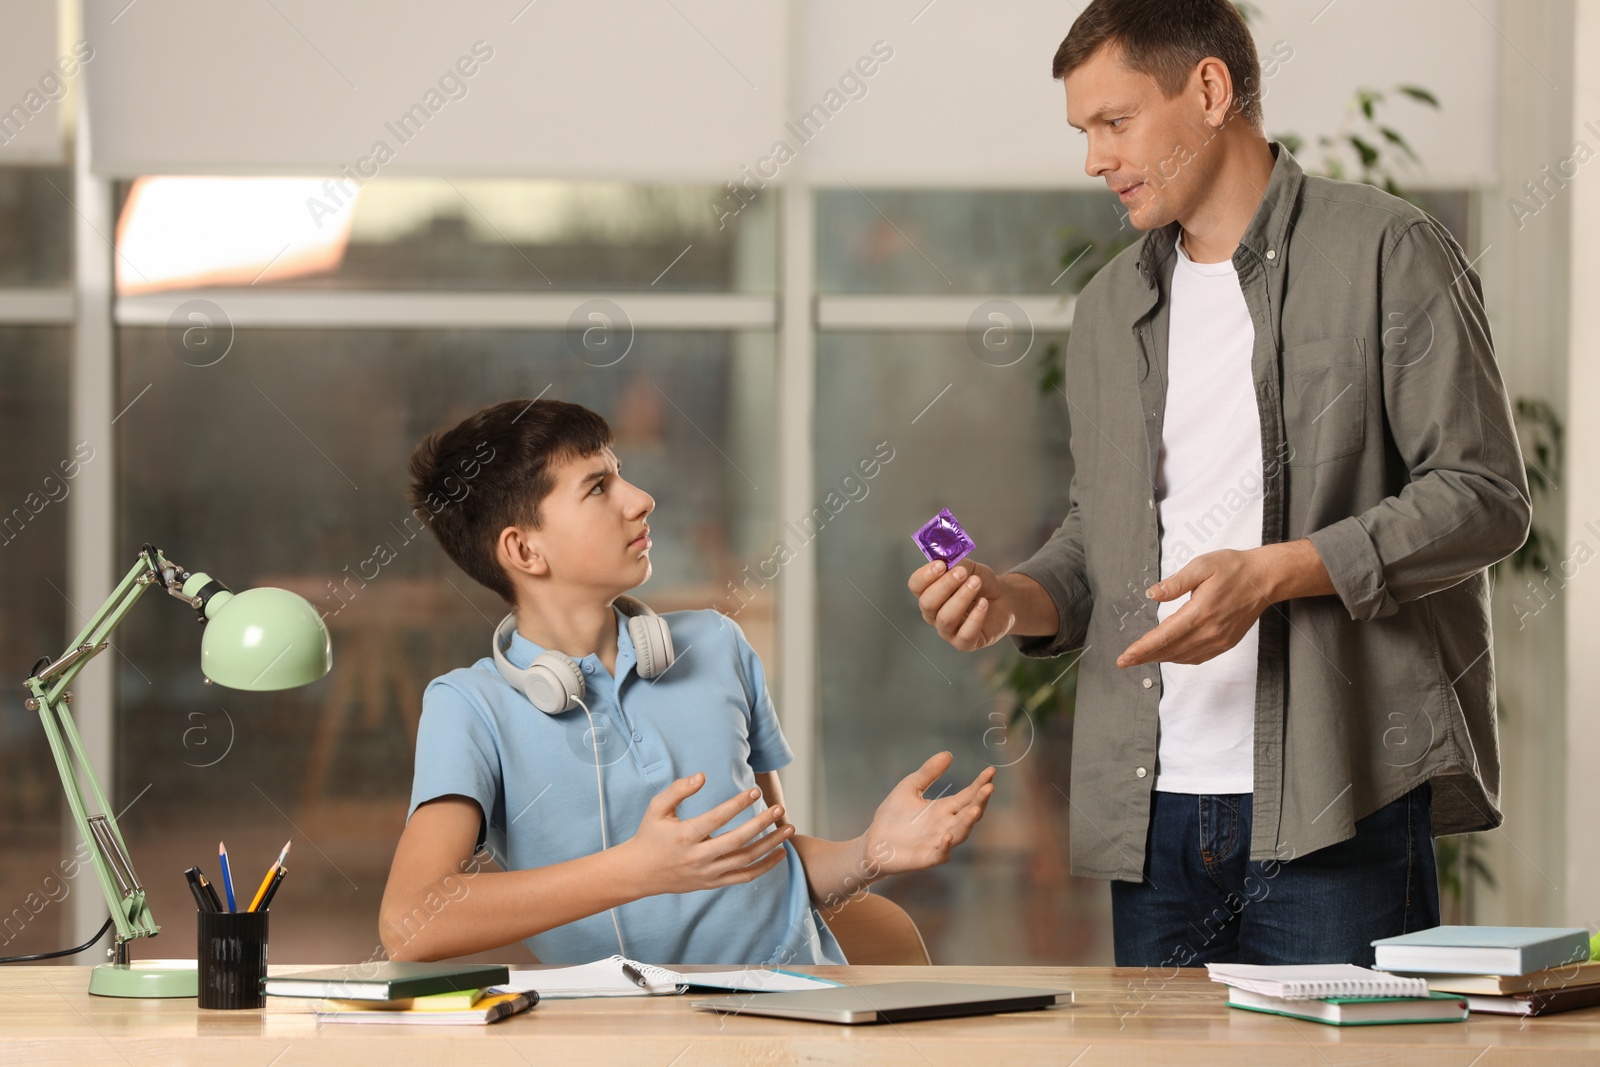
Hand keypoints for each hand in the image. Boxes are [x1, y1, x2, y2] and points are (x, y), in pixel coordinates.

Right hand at [623, 772, 791, 896]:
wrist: (639, 873)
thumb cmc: (650, 835)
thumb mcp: (657, 808)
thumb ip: (679, 789)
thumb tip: (702, 776)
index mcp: (685, 836)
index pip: (718, 818)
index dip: (738, 804)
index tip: (755, 791)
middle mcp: (698, 857)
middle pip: (738, 841)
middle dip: (762, 824)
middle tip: (779, 809)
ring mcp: (707, 873)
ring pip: (745, 861)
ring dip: (770, 845)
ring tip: (788, 829)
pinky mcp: (712, 884)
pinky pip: (744, 877)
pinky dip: (765, 867)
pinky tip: (779, 853)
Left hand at [863, 752, 995, 874]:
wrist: (874, 842)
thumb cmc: (893, 816)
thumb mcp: (909, 787)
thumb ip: (928, 773)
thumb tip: (948, 754)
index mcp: (944, 808)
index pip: (968, 796)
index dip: (980, 784)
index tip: (991, 771)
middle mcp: (946, 825)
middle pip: (969, 813)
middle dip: (980, 801)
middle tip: (989, 788)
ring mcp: (938, 842)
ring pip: (960, 833)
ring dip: (968, 823)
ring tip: (975, 810)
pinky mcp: (926, 857)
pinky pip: (941, 853)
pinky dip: (946, 846)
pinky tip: (948, 836)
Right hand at [908, 559, 1014, 650]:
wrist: (1003, 599)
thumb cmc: (980, 583)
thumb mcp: (970, 568)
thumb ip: (957, 564)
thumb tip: (949, 565)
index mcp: (929, 593)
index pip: (916, 586)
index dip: (925, 576)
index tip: (941, 564)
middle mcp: (933, 614)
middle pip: (927, 603)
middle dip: (945, 585)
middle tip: (962, 573)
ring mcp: (947, 631)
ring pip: (946, 618)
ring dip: (962, 598)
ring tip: (976, 583)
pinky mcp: (965, 643)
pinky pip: (965, 635)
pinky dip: (975, 618)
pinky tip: (984, 603)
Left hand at [1116, 549, 1272, 667]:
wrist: (1265, 578)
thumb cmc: (1233, 568)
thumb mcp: (1201, 566)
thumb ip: (1175, 583)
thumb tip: (1152, 594)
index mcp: (1200, 612)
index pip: (1164, 636)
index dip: (1141, 649)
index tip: (1124, 658)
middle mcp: (1210, 631)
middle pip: (1170, 650)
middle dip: (1145, 657)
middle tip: (1125, 661)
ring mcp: (1219, 640)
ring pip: (1183, 656)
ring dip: (1161, 658)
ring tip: (1142, 657)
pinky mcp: (1226, 642)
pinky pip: (1198, 657)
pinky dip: (1180, 658)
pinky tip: (1170, 654)